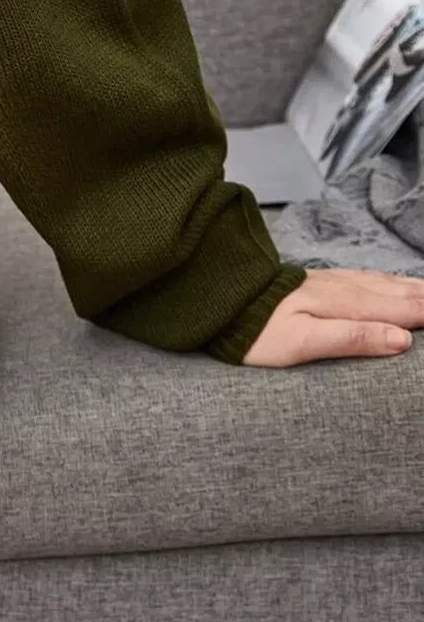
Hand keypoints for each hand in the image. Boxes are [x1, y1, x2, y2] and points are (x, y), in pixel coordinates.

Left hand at [242, 265, 423, 365]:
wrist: (216, 296)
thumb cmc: (257, 330)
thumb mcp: (303, 343)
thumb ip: (352, 338)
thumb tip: (401, 339)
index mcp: (343, 305)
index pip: (400, 310)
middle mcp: (340, 288)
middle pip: (395, 293)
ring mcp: (328, 281)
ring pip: (381, 283)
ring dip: (411, 287)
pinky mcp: (316, 281)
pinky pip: (363, 278)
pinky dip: (386, 280)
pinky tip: (389, 281)